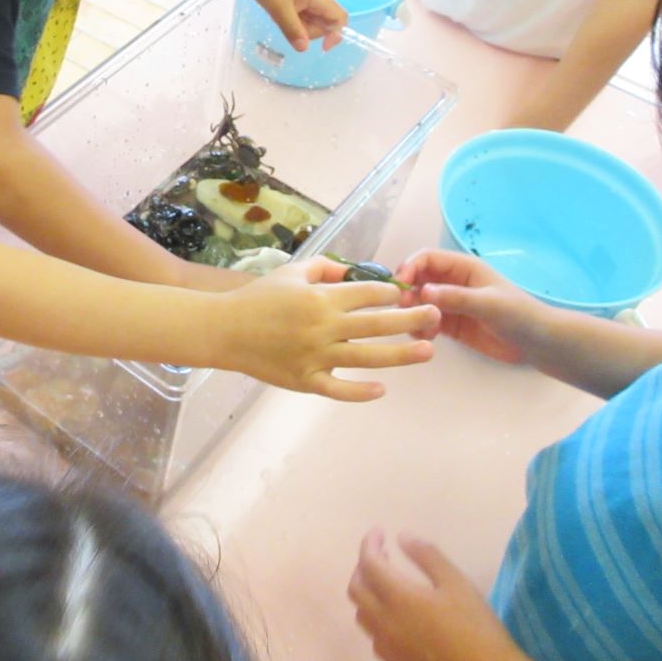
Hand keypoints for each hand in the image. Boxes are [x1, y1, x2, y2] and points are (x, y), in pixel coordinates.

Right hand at [216, 257, 438, 400]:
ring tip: (427, 352)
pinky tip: (382, 389)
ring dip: (400, 355)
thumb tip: (355, 273)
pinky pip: (338, 390)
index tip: (408, 294)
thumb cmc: (259, 298)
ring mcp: (316, 357)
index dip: (391, 292)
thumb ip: (326, 268)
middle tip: (436, 317)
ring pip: (367, 358)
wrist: (225, 330)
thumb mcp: (292, 272)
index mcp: (321, 298)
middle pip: (377, 324)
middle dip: (411, 319)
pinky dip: (361, 392)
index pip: (368, 293)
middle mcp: (324, 327)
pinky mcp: (306, 381)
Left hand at [234, 0, 346, 52]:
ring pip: (311, 17)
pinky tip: (279, 9)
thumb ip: (293, 30)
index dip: (335, 35)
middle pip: (324, 21)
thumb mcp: (279, 10)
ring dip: (298, 23)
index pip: (340, 18)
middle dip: (308, 30)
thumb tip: (304, 49)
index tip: (322, 47)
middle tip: (286, 23)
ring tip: (279, 13)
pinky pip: (302, 10)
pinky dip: (292, 16)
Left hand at [349, 529, 549, 660]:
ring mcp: (387, 646)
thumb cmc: (475, 626)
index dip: (370, 544)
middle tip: (383, 555)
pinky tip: (393, 615)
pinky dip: (374, 617)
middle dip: (363, 566)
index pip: (369, 564)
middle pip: (355, 588)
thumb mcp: (456, 582)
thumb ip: (427, 556)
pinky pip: (372, 636)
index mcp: (398, 598)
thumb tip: (402, 537)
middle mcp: (384, 622)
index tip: (379, 532)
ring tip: (386, 581)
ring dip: (365, 592)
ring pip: (361, 613)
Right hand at [394, 249, 553, 365]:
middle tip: (404, 311)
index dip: (410, 268)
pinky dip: (420, 327)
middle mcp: (452, 282)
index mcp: (462, 267)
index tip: (399, 286)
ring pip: (419, 302)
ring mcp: (451, 304)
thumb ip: (456, 297)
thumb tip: (422, 291)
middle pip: (418, 279)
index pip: (426, 259)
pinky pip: (426, 321)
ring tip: (419, 328)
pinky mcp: (451, 325)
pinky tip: (428, 338)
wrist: (538, 344)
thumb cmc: (518, 315)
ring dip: (412, 312)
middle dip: (407, 292)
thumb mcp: (488, 304)